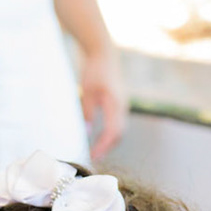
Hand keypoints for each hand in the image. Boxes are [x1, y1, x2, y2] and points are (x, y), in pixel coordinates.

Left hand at [80, 45, 127, 159]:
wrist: (104, 53)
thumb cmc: (94, 69)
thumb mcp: (87, 91)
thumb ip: (88, 112)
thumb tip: (88, 133)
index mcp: (115, 104)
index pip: (112, 132)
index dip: (103, 146)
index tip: (92, 155)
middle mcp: (122, 106)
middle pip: (119, 134)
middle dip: (107, 148)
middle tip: (93, 157)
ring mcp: (123, 105)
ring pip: (119, 130)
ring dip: (109, 142)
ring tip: (96, 151)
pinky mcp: (119, 104)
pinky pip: (118, 123)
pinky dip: (110, 134)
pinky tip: (100, 139)